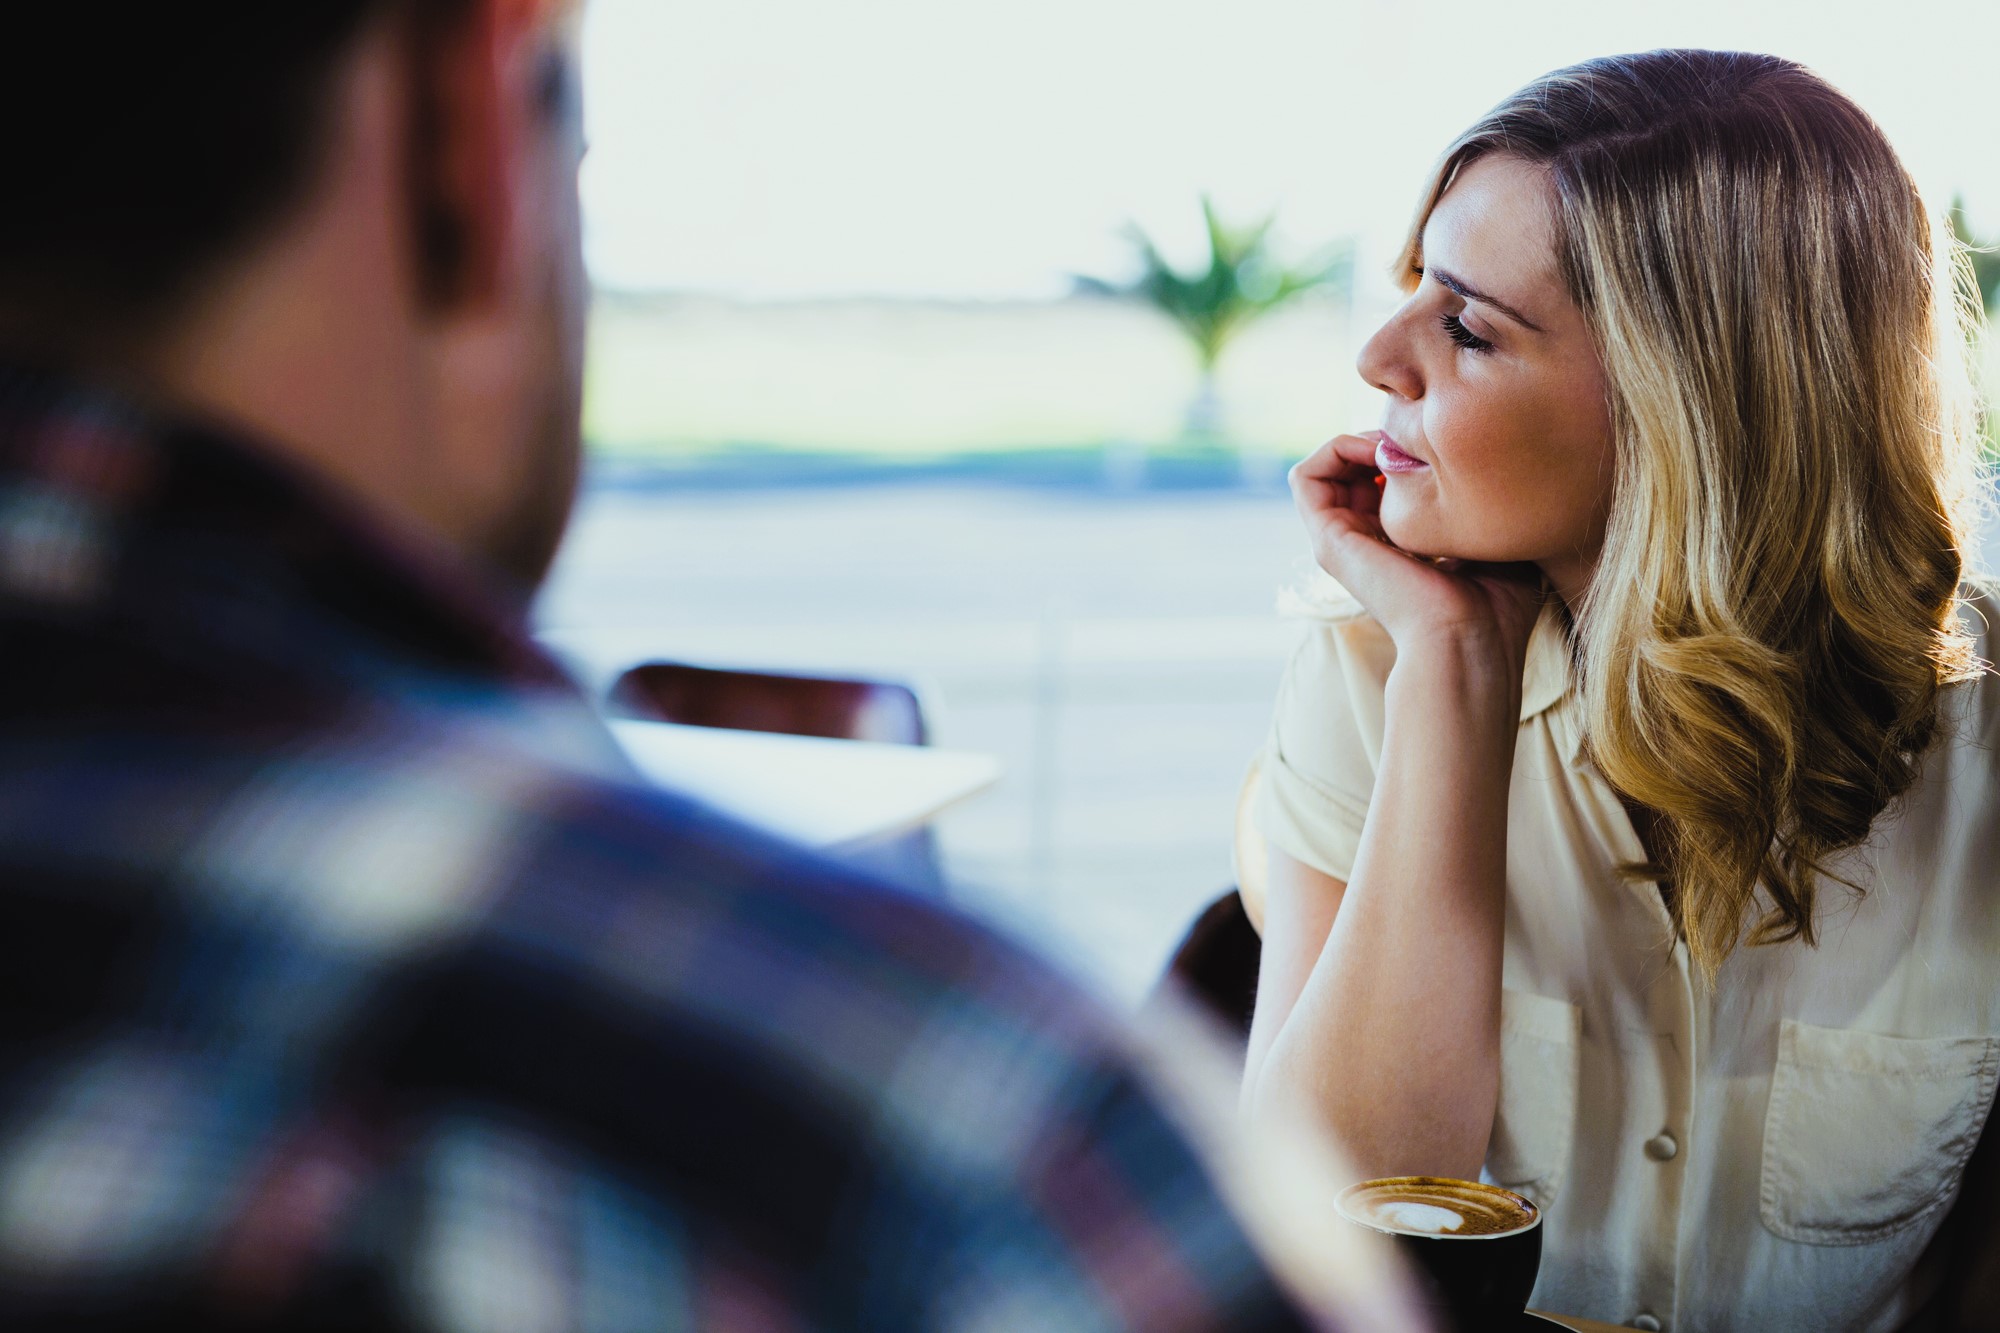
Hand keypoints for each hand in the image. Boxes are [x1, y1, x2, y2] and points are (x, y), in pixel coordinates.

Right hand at [1289, 433, 1546, 670]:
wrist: (1468, 639)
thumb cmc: (1496, 605)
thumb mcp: (1493, 540)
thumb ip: (1478, 506)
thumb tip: (1482, 470)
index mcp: (1399, 549)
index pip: (1383, 485)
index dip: (1407, 453)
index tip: (1442, 448)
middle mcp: (1365, 546)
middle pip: (1353, 472)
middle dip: (1381, 439)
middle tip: (1416, 437)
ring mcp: (1341, 544)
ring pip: (1326, 470)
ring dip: (1356, 439)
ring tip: (1394, 439)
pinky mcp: (1327, 541)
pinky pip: (1306, 477)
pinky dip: (1337, 449)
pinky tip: (1377, 449)